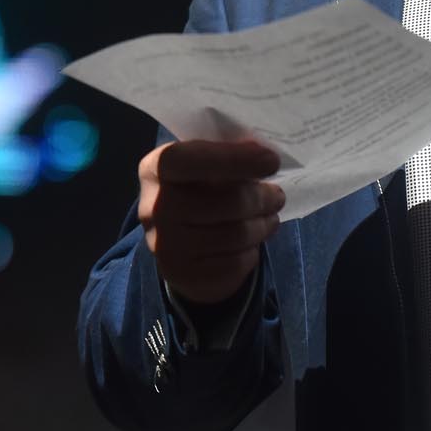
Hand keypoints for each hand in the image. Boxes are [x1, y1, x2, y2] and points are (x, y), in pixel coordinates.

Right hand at [137, 138, 284, 304]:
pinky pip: (234, 263)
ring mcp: (164, 245)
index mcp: (156, 168)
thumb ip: (227, 155)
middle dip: (261, 198)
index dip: (233, 159)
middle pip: (223, 202)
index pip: (188, 160)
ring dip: (263, 224)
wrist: (178, 243)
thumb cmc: (199, 190)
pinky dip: (252, 252)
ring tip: (271, 216)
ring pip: (234, 235)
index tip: (271, 161)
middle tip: (278, 196)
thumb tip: (265, 155)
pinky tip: (254, 240)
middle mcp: (153, 207)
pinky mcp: (182, 274)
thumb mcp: (205, 164)